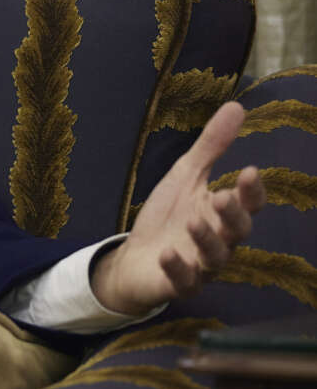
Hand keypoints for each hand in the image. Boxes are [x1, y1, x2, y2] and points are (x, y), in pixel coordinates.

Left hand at [91, 101, 266, 314]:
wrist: (137, 256)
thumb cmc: (169, 215)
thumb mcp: (186, 175)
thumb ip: (211, 146)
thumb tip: (237, 105)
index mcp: (221, 212)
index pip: (248, 204)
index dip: (252, 191)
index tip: (250, 170)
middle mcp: (218, 240)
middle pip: (237, 232)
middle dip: (233, 216)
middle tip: (223, 197)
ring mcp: (200, 264)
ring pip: (215, 258)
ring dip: (206, 240)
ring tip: (193, 222)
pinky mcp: (178, 283)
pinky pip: (184, 281)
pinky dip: (178, 268)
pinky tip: (168, 253)